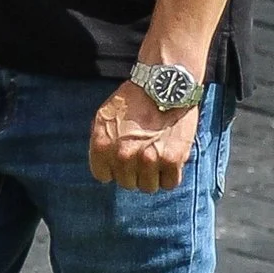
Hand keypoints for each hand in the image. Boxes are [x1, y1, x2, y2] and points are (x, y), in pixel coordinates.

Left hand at [90, 76, 200, 190]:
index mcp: (102, 145)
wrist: (164, 85)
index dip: (113, 168)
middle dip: (133, 171)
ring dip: (152, 175)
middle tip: (142, 154)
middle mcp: (123, 155)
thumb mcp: (104, 116)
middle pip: (126, 183)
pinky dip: (170, 175)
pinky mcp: (172, 160)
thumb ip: (102, 143)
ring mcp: (148, 160)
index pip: (103, 176)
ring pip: (147, 187)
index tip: (121, 159)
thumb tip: (105, 165)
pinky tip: (169, 160)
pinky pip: (169, 184)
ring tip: (156, 156)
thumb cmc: (134, 99)